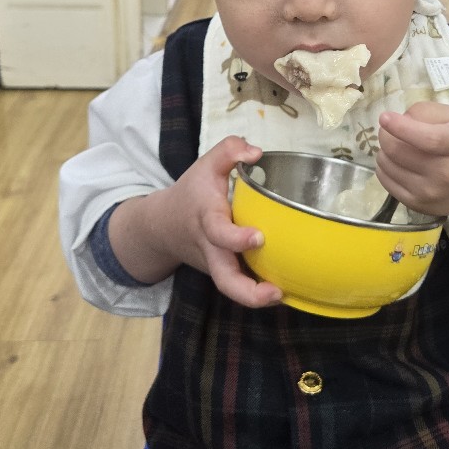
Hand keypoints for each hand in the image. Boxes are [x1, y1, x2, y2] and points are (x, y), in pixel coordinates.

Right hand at [127, 135, 280, 308]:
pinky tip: (285, 290)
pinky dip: (259, 293)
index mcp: (207, 220)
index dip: (236, 238)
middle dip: (246, 291)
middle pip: (224, 279)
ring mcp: (217, 265)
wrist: (162, 226)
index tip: (259, 237)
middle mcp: (212, 248)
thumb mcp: (206, 164)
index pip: (218, 231)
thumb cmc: (192, 194)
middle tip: (274, 291)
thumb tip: (257, 152)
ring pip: (232, 290)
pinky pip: (241, 285)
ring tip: (282, 295)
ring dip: (256, 299)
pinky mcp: (225, 272)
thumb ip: (229, 149)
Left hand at [376, 101, 448, 238]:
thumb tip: (397, 120)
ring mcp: (430, 192)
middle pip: (397, 150)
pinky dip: (384, 167)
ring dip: (383, 150)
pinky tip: (396, 162)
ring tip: (396, 146)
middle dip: (385, 134)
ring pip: (386, 164)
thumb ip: (426, 112)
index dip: (401, 127)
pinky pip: (385, 180)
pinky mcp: (416, 204)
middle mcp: (446, 172)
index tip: (384, 117)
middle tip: (389, 130)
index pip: (428, 138)